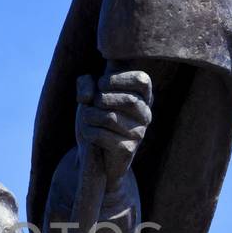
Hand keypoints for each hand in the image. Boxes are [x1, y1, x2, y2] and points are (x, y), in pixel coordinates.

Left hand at [76, 68, 152, 189]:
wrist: (92, 153)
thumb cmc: (94, 118)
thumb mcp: (88, 94)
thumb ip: (86, 83)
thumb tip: (89, 96)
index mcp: (142, 96)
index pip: (141, 80)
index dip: (117, 78)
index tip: (101, 84)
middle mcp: (145, 115)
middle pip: (128, 100)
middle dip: (100, 99)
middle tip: (92, 105)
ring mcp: (139, 133)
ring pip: (110, 117)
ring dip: (90, 116)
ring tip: (88, 120)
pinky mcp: (127, 150)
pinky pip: (102, 134)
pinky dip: (88, 132)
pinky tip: (90, 136)